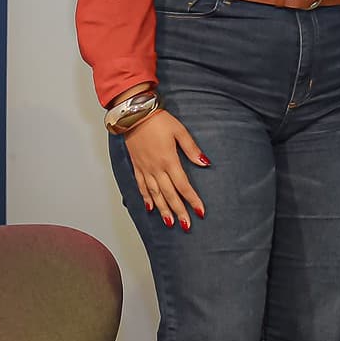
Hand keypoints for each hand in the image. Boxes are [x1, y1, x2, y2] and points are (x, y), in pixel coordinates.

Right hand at [123, 110, 208, 229]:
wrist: (134, 115)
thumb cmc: (159, 120)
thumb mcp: (180, 131)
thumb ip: (191, 149)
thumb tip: (205, 163)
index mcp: (169, 161)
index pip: (183, 186)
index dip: (192, 200)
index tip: (200, 211)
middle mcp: (156, 168)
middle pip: (169, 194)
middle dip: (179, 211)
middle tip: (186, 225)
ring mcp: (145, 169)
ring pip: (155, 194)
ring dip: (163, 209)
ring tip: (170, 222)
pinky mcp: (137, 166)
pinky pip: (141, 186)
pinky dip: (146, 198)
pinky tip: (150, 208)